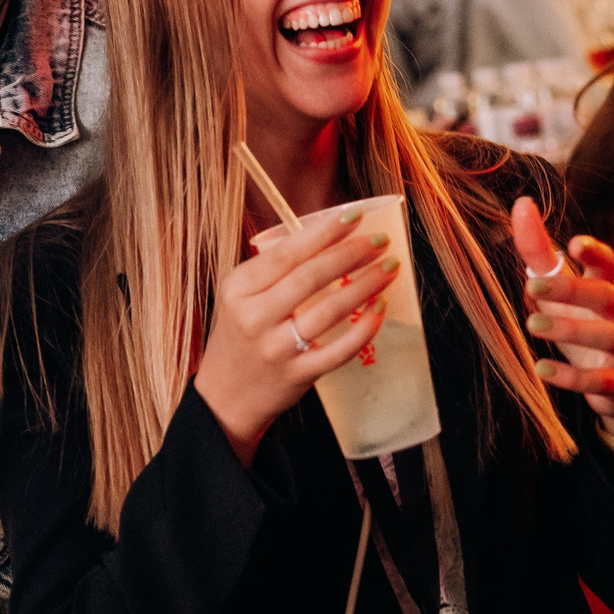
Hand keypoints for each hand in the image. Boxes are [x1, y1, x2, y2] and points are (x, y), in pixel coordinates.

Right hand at [190, 205, 398, 461]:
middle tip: (379, 242)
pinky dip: (364, 328)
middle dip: (350, 255)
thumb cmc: (240, 336)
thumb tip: (330, 237)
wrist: (225, 396)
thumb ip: (275, 270)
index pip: (287, 253)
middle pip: (310, 278)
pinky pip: (339, 350)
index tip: (355, 217)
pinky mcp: (297, 375)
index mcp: (239, 288)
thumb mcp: (241, 296)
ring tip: (388, 269)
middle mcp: (254, 317)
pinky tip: (379, 309)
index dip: (324, 233)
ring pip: (329, 311)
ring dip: (365, 286)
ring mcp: (276, 349)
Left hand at [512, 198, 613, 438]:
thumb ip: (541, 252)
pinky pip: (600, 380)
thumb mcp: (561, 289)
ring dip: (570, 330)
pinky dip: (571, 376)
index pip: (610, 264)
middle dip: (573, 290)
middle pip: (608, 297)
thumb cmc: (586, 323)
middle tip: (531, 285)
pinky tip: (540, 368)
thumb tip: (522, 204)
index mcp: (611, 287)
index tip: (575, 243)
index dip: (596, 253)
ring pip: (610, 337)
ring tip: (532, 324)